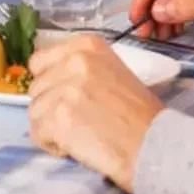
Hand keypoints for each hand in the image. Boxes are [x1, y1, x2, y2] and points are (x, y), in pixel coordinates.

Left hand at [27, 36, 163, 193]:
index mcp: (86, 46)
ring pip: (35, 110)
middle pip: (36, 86)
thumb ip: (80, 71)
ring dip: (51, 126)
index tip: (67, 99)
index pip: (40, 61)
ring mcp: (64, 88)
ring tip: (81, 136)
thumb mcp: (113, 74)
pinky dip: (51, 143)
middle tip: (80, 122)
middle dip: (51, 107)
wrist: (158, 146)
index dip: (51, 84)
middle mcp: (73, 61)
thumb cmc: (142, 117)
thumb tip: (52, 81)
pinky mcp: (58, 117)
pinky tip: (75, 147)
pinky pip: (37, 132)